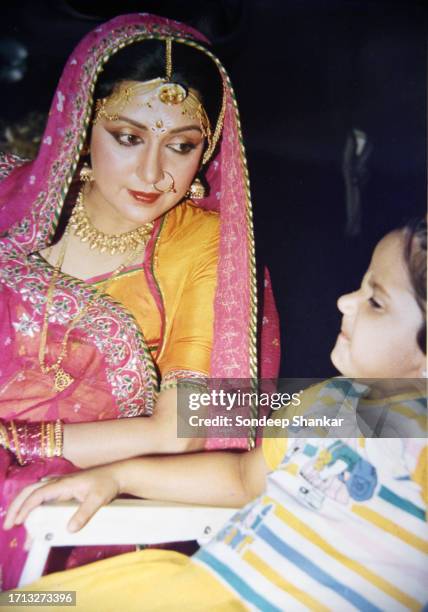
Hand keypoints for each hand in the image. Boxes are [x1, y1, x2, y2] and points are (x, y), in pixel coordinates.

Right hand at [4, 465, 120, 531]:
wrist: (118, 475)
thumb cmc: (108, 483)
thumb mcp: (98, 499)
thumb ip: (84, 513)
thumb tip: (70, 528)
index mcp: (63, 483)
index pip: (38, 494)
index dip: (26, 507)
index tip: (18, 521)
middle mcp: (59, 483)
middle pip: (30, 491)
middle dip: (17, 506)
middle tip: (9, 524)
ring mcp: (61, 487)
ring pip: (35, 493)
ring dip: (23, 506)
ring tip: (15, 524)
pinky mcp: (65, 491)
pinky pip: (43, 497)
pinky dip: (33, 506)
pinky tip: (32, 519)